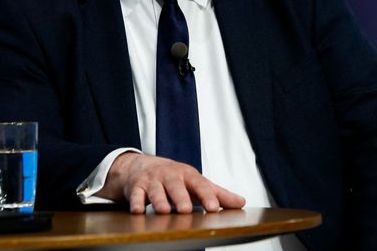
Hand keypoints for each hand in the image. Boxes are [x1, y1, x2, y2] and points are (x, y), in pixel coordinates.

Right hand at [97, 152, 245, 213]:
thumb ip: (218, 193)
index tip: (214, 208)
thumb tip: (241, 202)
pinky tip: (138, 211)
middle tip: (186, 209)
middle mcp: (170, 176)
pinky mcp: (136, 187)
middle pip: (176, 186)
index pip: (200, 184)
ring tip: (165, 211)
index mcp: (188, 175)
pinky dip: (136, 202)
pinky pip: (135, 195)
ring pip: (156, 191)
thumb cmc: (173, 177)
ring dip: (160, 200)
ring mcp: (152, 181)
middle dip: (181, 197)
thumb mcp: (195, 182)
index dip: (207, 196)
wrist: (139, 165)